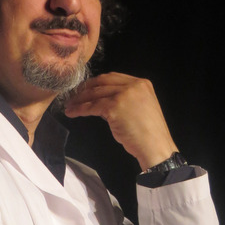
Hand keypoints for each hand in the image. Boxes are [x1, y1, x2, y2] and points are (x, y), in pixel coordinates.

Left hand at [63, 73, 179, 169]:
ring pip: (95, 93)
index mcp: (142, 83)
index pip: (113, 77)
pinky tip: (72, 113)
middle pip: (102, 82)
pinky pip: (92, 106)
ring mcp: (125, 95)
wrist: (155, 147)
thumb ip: (124, 100)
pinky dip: (80, 109)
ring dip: (79, 100)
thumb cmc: (148, 134)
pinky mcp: (115, 107)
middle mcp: (134, 85)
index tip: (85, 88)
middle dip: (85, 88)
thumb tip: (102, 102)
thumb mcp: (139, 109)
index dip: (96, 82)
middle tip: (73, 95)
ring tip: (69, 105)